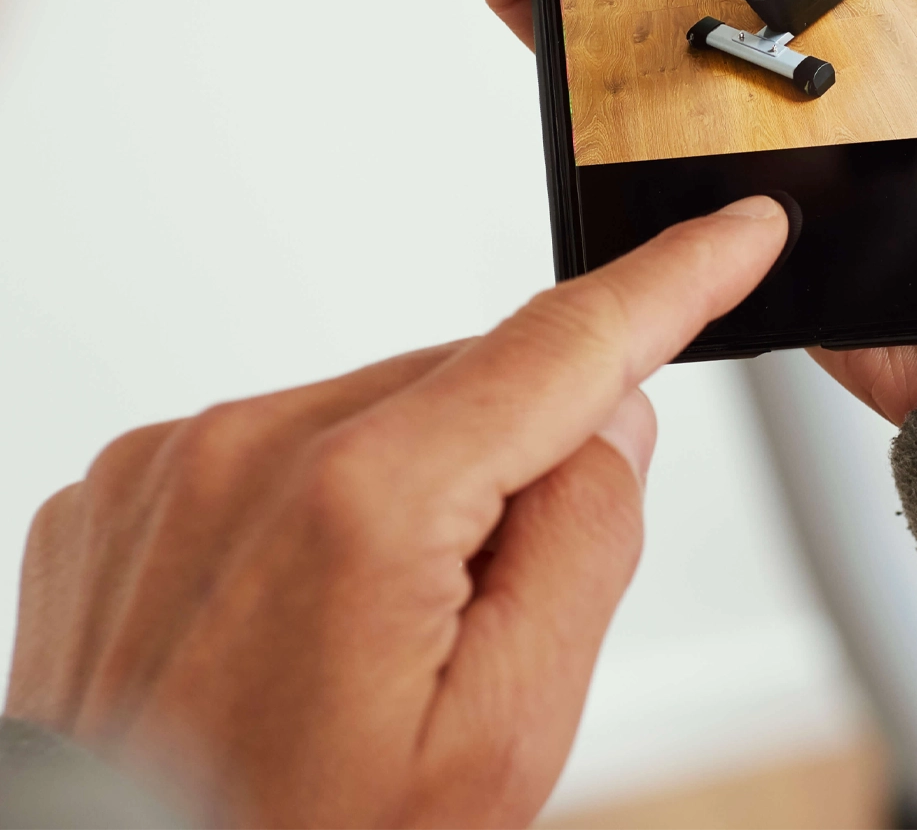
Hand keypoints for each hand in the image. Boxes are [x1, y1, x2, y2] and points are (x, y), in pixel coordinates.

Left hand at [5, 198, 787, 827]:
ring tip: (363, 639)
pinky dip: (323, 504)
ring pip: (381, 412)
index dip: (673, 280)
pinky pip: (285, 444)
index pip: (564, 346)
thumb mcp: (504, 738)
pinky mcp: (123, 486)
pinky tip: (294, 619)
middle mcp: (247, 453)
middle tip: (474, 614)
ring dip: (416, 486)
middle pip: (470, 390)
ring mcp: (171, 465)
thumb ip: (584, 546)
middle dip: (513, 464)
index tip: (741, 230)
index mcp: (359, 505)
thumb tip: (607, 421)